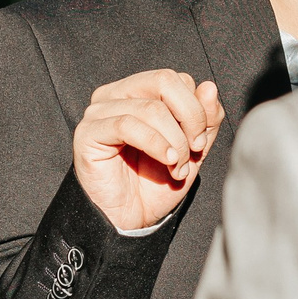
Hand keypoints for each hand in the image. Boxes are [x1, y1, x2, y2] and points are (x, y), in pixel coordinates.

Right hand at [71, 70, 223, 233]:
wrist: (129, 219)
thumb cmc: (155, 184)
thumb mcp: (192, 150)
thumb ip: (204, 120)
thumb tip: (209, 87)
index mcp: (140, 92)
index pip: (177, 79)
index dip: (196, 110)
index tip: (199, 143)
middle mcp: (117, 94)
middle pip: (164, 80)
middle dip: (190, 117)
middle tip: (194, 149)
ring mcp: (99, 111)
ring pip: (151, 108)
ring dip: (174, 141)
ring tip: (176, 167)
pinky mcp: (88, 131)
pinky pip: (127, 124)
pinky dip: (155, 143)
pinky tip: (166, 161)